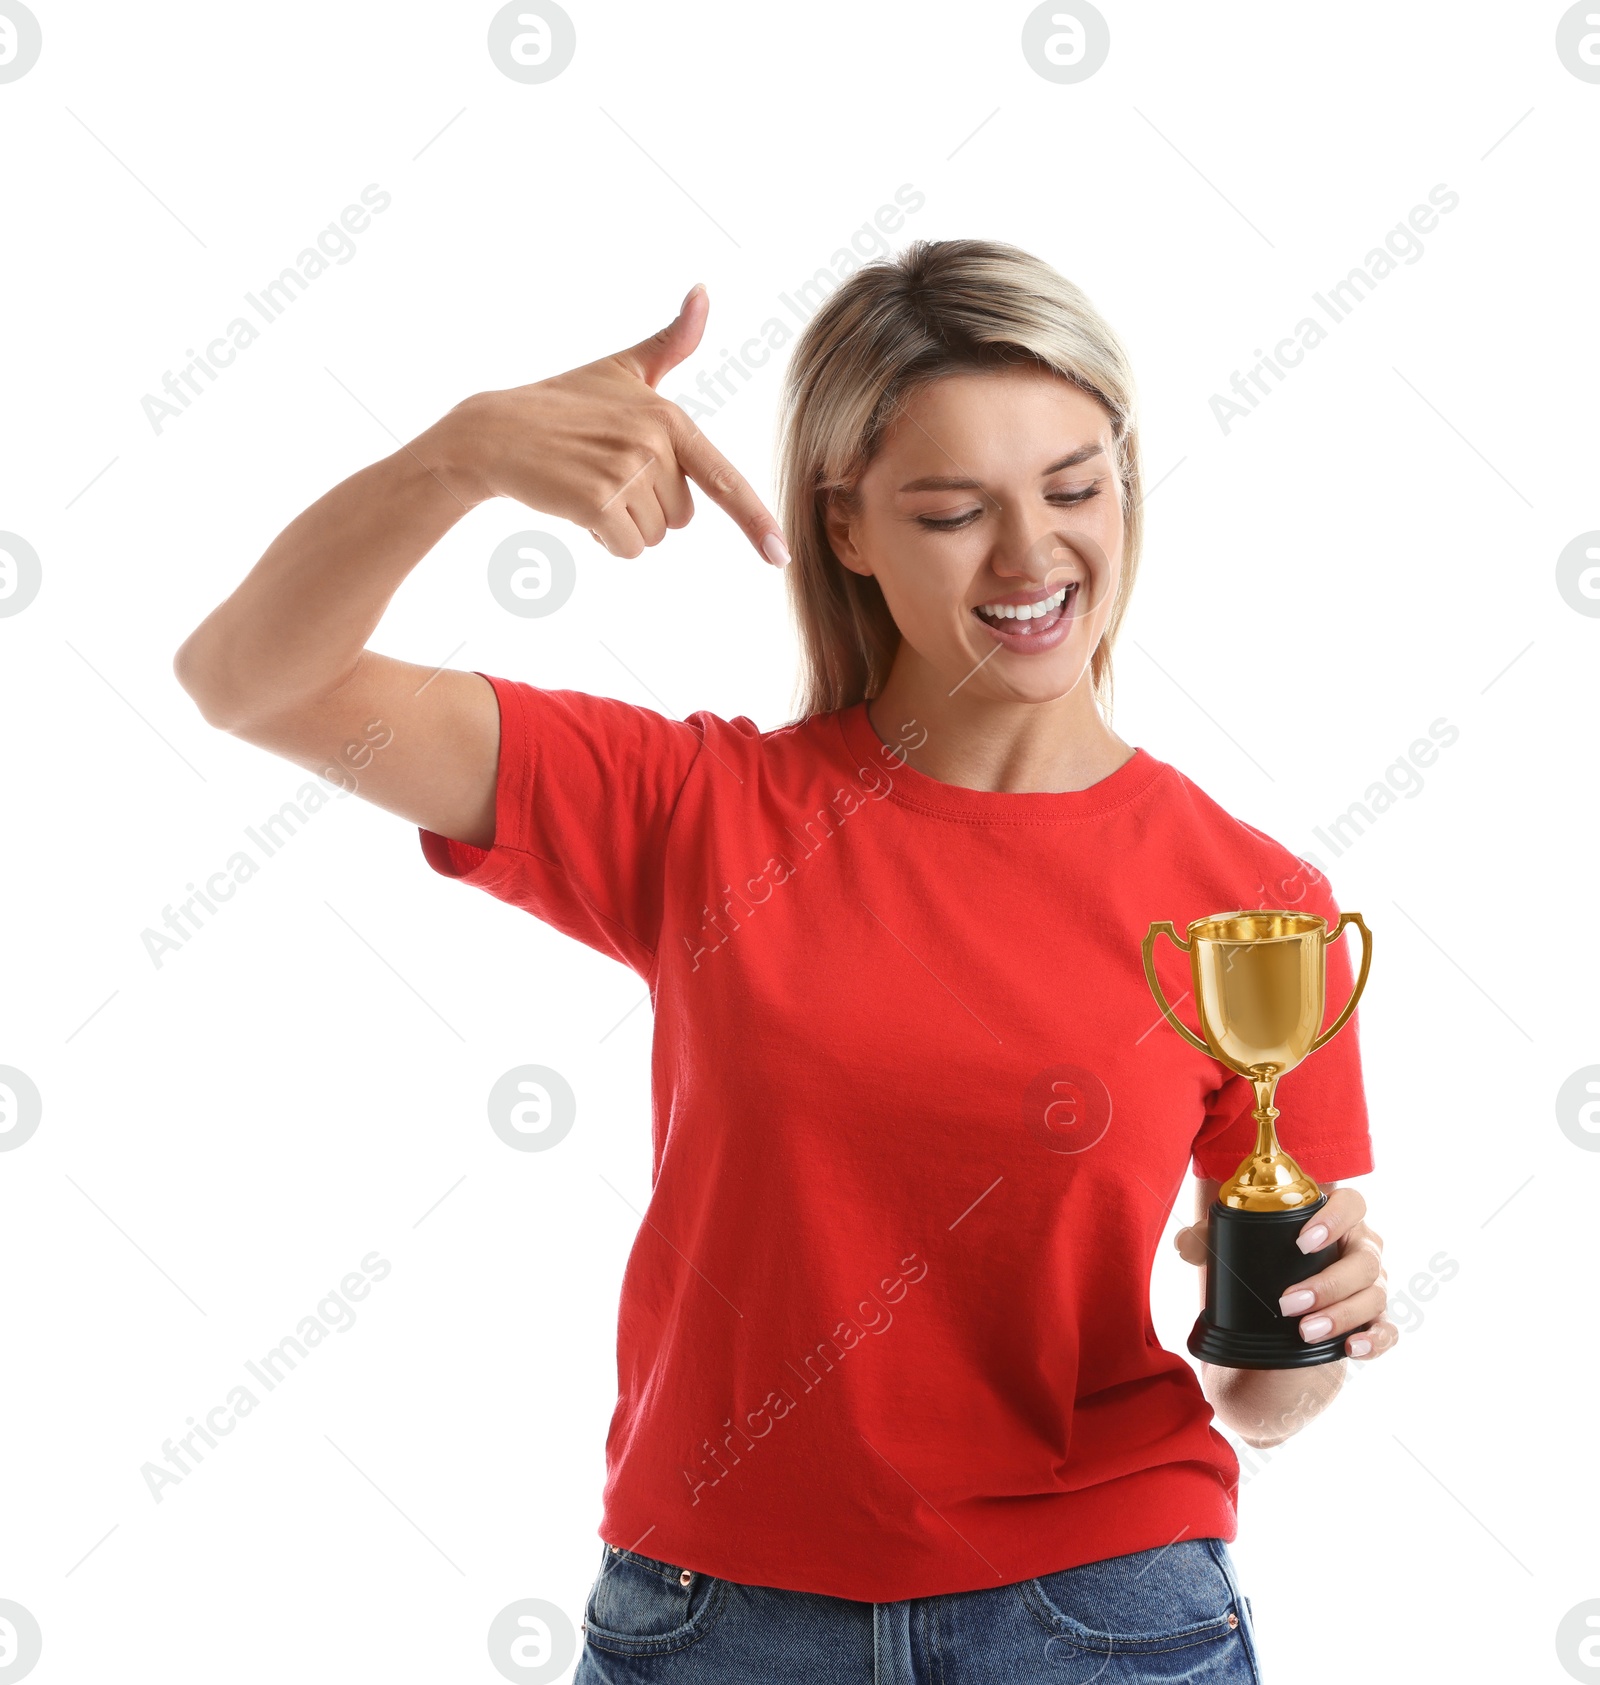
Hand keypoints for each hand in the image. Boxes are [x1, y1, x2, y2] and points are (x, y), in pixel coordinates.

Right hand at [427, 283, 788, 566]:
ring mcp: (626, 472)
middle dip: (646, 507)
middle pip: (682, 517)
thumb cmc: (563, 403)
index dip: (756, 521)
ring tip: (588, 486)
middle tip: (604, 473)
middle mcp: (654, 443)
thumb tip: (704, 290)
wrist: (493, 431)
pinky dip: (603, 541)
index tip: (780, 557)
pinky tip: (576, 507)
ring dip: (623, 525)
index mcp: (670, 416)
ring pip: (654, 536)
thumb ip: (671, 342)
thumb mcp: (622, 368)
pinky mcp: (599, 501)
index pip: (724, 479)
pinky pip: (626, 549)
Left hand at [1175, 1185, 1398, 1360]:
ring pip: (1374, 1296)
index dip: (1335, 1219)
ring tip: (1305, 1332)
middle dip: (1327, 1284)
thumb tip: (1185, 1246)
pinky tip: (1352, 1349)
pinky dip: (1374, 1339)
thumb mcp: (1239, 1245)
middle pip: (1364, 1261)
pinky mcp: (1375, 1319)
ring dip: (1341, 1316)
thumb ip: (1210, 1239)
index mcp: (1337, 1219)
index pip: (1352, 1204)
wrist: (1281, 1304)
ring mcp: (1374, 1285)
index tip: (1301, 1241)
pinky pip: (1387, 1330)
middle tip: (1288, 1304)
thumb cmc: (1266, 1259)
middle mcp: (1362, 1249)